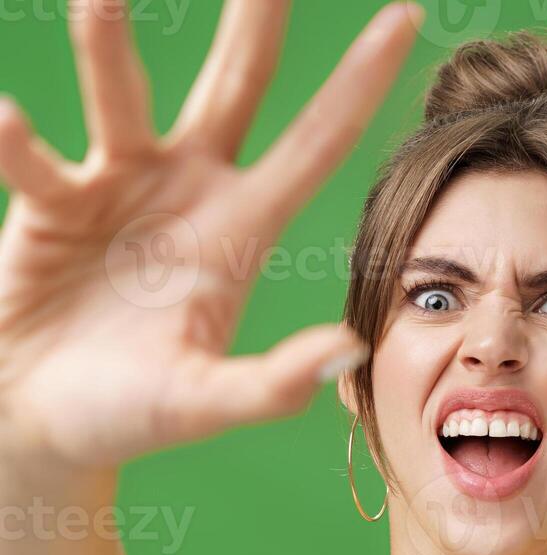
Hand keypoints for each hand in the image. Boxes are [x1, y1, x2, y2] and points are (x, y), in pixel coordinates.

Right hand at [0, 0, 417, 471]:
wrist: (39, 422)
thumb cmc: (130, 414)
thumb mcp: (206, 402)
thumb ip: (274, 383)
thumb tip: (351, 349)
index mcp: (243, 229)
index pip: (317, 142)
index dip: (359, 82)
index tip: (406, 16)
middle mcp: (188, 190)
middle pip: (232, 87)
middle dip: (252, 23)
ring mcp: (117, 186)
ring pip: (120, 98)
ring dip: (109, 48)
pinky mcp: (50, 202)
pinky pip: (35, 158)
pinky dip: (16, 138)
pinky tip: (5, 117)